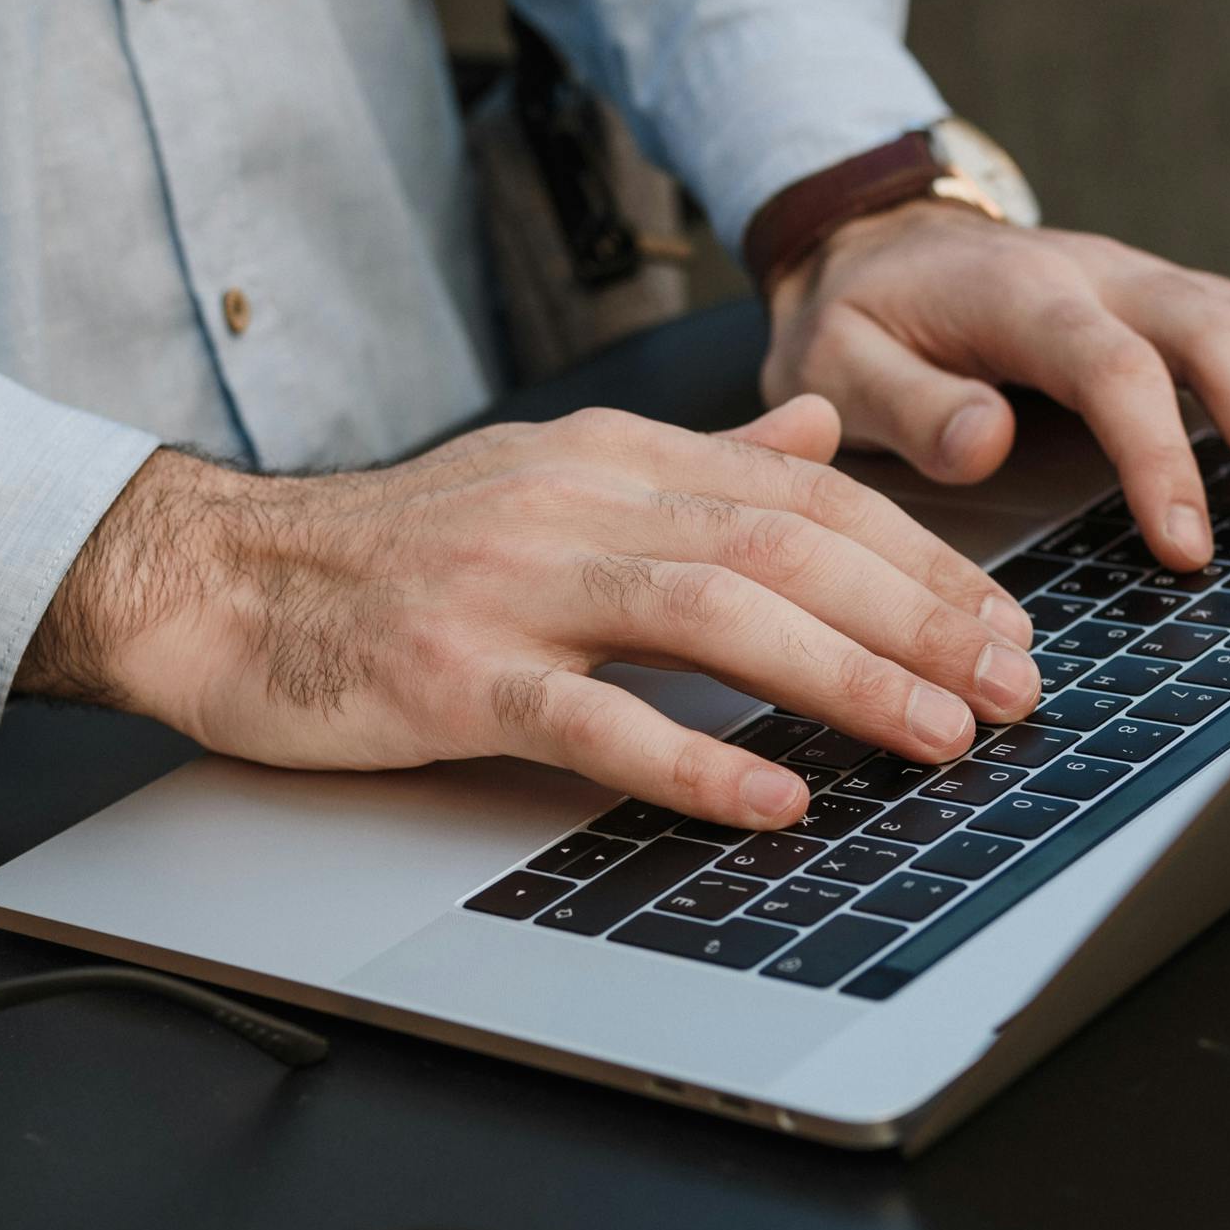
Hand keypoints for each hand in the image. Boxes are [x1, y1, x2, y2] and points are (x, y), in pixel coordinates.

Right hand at [14, 397, 1038, 826]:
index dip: (921, 559)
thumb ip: (700, 460)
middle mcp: (576, 505)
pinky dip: (692, 761)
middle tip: (1012, 687)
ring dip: (842, 676)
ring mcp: (512, 589)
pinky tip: (774, 798)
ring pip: (710, 614)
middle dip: (918, 617)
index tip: (1006, 625)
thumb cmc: (392, 550)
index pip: (804, 493)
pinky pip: (590, 718)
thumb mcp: (556, 473)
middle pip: (784, 547)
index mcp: (612, 459)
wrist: (217, 579)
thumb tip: (821, 431)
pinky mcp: (451, 676)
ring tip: (935, 733)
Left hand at [758, 203, 1229, 567]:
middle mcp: (1101, 273)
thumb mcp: (834, 364)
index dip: (1160, 456)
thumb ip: (903, 405)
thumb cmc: (859, 318)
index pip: (1112, 368)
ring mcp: (1146, 280)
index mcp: (1020, 293)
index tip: (1187, 547)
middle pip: (1215, 334)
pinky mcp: (1172, 297)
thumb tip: (984, 443)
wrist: (878, 240)